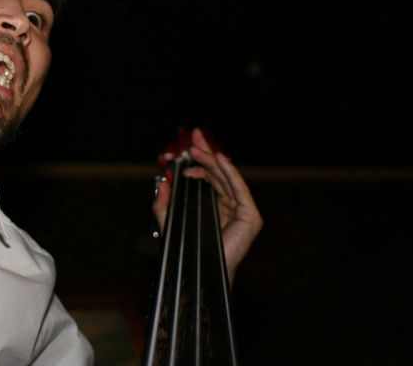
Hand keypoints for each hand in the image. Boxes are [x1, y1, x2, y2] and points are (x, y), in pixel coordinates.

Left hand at [152, 127, 262, 285]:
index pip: (208, 178)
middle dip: (206, 154)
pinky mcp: (250, 217)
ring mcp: (242, 212)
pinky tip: (219, 158)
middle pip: (218, 175)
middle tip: (194, 138)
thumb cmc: (186, 252)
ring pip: (227, 179)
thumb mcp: (169, 222)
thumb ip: (163, 204)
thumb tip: (162, 182)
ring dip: (212, 160)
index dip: (198, 162)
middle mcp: (230, 208)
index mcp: (214, 208)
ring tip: (196, 149)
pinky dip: (230, 172)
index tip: (184, 149)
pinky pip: (240, 189)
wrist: (197, 273)